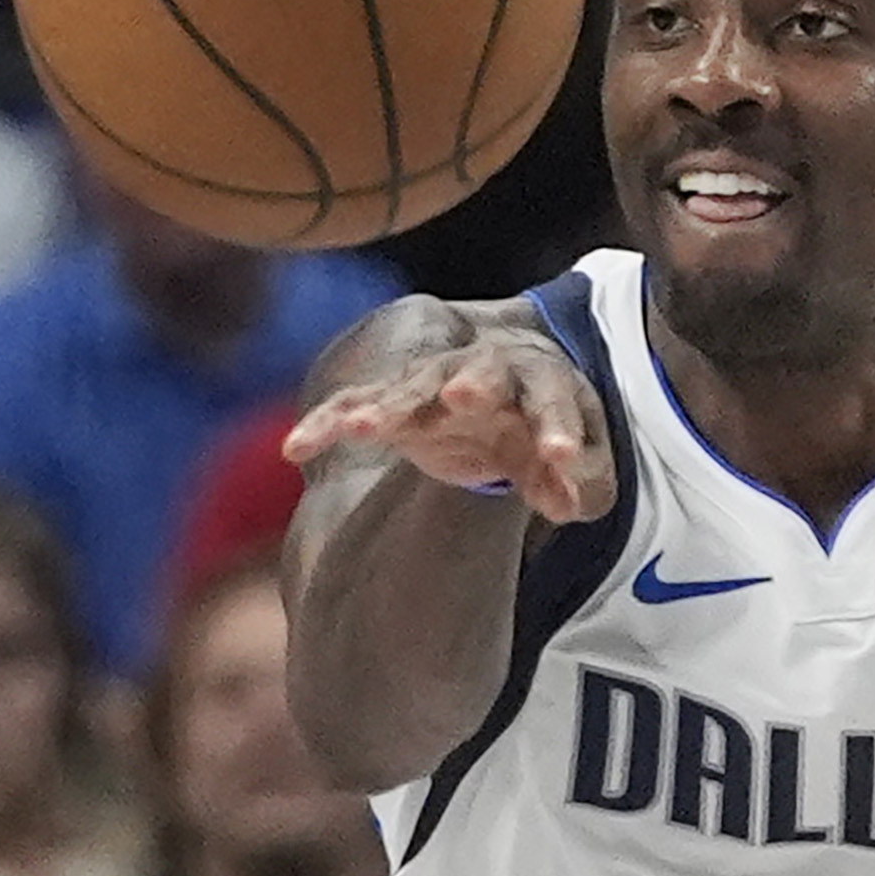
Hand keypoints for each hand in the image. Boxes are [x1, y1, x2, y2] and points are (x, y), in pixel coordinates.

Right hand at [282, 327, 617, 524]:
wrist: (504, 394)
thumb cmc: (543, 430)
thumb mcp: (579, 465)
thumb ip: (579, 485)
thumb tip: (565, 505)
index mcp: (542, 380)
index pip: (555, 402)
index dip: (559, 430)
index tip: (560, 459)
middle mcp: (486, 370)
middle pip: (481, 372)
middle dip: (472, 384)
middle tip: (461, 395)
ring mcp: (434, 382)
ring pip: (409, 388)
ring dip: (386, 406)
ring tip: (360, 428)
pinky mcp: (392, 401)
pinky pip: (353, 407)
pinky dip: (326, 424)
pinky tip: (295, 448)